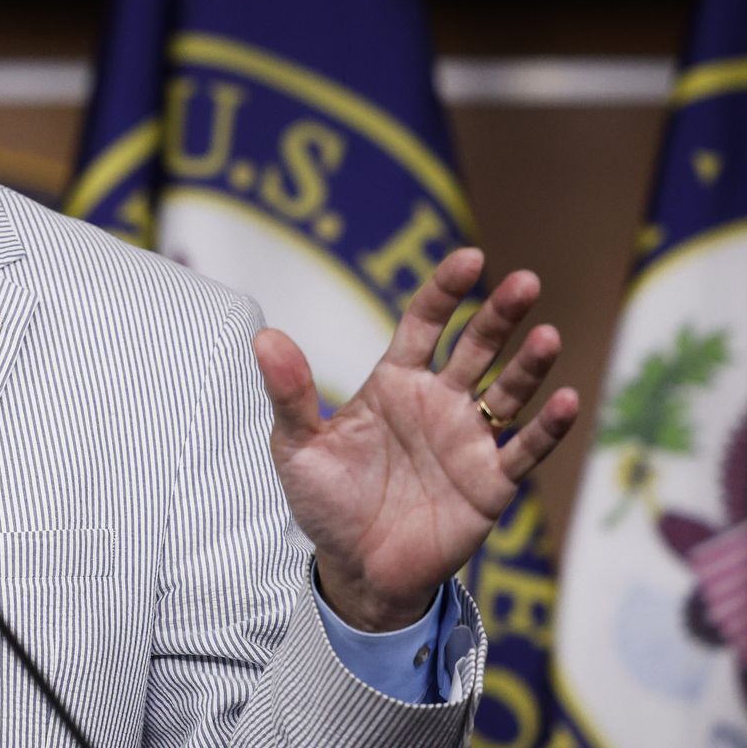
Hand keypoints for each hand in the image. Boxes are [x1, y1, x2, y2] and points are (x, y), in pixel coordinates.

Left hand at [254, 248, 578, 631]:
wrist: (356, 569)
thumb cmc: (326, 501)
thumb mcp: (296, 447)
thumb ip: (288, 393)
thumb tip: (263, 336)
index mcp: (394, 383)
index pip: (425, 324)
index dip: (446, 291)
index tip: (470, 258)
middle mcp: (439, 403)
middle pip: (476, 348)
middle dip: (500, 315)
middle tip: (524, 282)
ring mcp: (469, 440)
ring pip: (508, 391)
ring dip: (529, 365)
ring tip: (546, 336)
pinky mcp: (490, 483)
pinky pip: (525, 450)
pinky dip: (548, 428)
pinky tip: (565, 400)